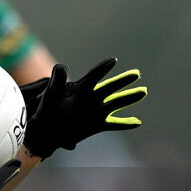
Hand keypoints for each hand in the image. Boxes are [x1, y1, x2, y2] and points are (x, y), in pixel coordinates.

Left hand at [22, 57, 146, 158]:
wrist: (46, 131)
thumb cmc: (46, 111)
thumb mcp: (51, 94)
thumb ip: (57, 80)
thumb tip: (61, 66)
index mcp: (81, 90)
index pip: (94, 76)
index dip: (103, 68)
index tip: (113, 60)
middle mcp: (91, 99)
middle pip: (110, 88)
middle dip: (123, 81)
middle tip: (136, 74)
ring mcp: (96, 112)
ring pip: (116, 103)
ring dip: (129, 98)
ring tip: (143, 91)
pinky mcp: (96, 125)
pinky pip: (114, 124)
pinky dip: (125, 123)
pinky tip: (138, 122)